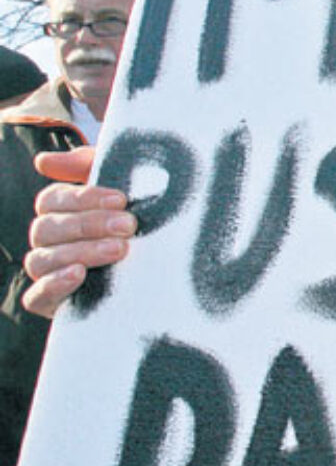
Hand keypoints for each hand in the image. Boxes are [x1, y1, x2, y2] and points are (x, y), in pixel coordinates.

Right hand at [23, 147, 136, 317]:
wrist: (169, 277)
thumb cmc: (144, 222)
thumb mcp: (127, 189)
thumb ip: (90, 165)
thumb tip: (43, 161)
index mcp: (60, 213)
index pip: (51, 199)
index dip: (83, 198)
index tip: (122, 200)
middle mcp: (49, 242)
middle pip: (46, 228)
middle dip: (88, 225)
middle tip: (128, 227)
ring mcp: (48, 273)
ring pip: (41, 260)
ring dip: (80, 252)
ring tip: (119, 250)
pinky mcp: (53, 304)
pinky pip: (36, 297)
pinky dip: (54, 285)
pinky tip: (79, 274)